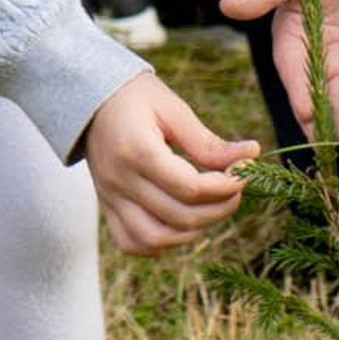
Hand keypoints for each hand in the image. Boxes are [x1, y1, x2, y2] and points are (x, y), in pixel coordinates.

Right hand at [80, 71, 256, 254]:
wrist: (88, 99)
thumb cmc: (135, 96)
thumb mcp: (173, 109)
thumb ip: (208, 142)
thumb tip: (250, 155)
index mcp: (137, 152)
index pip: (190, 188)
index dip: (226, 185)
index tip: (246, 170)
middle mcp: (120, 181)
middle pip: (178, 217)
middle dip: (219, 208)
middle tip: (236, 188)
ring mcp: (110, 198)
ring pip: (154, 239)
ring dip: (193, 231)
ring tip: (212, 207)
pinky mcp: (107, 206)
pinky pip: (131, 242)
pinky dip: (159, 243)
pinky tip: (181, 224)